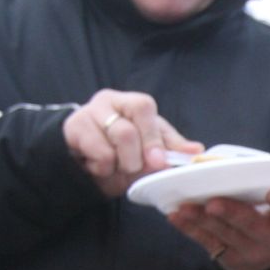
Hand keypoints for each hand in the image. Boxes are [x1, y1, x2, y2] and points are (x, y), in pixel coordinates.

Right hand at [64, 90, 203, 198]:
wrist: (83, 159)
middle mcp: (108, 101)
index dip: (152, 137)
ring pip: (112, 144)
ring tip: (117, 167)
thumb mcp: (148, 147)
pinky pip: (98, 154)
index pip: (144, 107)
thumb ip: (170, 147)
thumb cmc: (121, 150)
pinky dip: (104, 168)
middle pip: (127, 129)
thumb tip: (196, 149)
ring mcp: (87, 113)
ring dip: (121, 165)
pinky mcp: (73, 129)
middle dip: (135, 157)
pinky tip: (100, 166)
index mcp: (131, 102)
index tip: (158, 162)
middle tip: (135, 169)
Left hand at [167, 186, 269, 269]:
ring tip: (185, 207)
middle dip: (231, 213)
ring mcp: (253, 254)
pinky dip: (190, 229)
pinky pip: (208, 244)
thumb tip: (243, 159)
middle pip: (251, 225)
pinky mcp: (232, 261)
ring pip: (225, 234)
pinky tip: (177, 217)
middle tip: (213, 203)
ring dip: (202, 220)